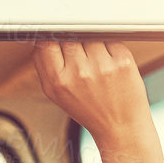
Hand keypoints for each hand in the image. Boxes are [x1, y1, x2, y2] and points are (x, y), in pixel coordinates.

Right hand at [31, 40, 153, 145]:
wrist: (120, 127)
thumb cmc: (89, 110)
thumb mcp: (56, 94)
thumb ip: (44, 66)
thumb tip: (41, 38)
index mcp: (58, 81)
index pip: (46, 42)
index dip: (51, 39)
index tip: (56, 41)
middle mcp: (79, 72)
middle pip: (68, 36)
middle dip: (73, 43)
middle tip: (81, 58)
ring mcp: (102, 65)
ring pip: (89, 36)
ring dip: (92, 44)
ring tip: (97, 64)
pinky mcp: (122, 60)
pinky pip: (110, 39)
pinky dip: (109, 48)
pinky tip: (110, 64)